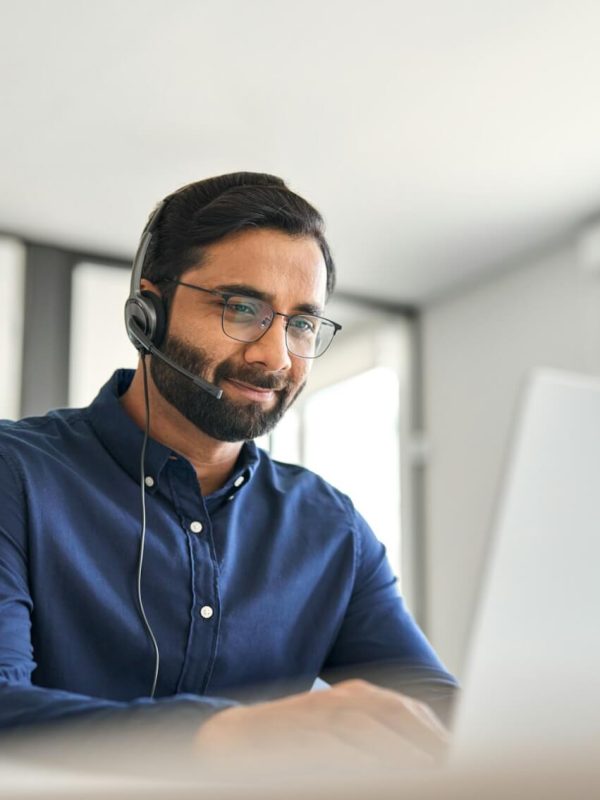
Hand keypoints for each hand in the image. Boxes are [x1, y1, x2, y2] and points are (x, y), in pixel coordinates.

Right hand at [194, 679, 449, 777]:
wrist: (236, 738)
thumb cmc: (294, 738)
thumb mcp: (336, 726)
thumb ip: (372, 732)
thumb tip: (419, 754)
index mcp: (353, 694)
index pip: (405, 707)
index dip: (433, 730)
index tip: (456, 751)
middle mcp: (339, 699)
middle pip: (394, 713)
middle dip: (427, 739)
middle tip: (452, 762)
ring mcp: (319, 716)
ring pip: (370, 729)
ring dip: (403, 752)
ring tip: (430, 771)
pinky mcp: (301, 736)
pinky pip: (339, 750)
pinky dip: (364, 762)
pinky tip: (386, 775)